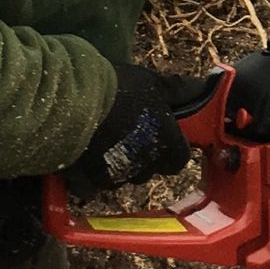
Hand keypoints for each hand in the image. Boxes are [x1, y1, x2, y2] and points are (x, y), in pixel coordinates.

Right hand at [63, 64, 215, 197]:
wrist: (73, 102)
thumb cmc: (118, 89)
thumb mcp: (153, 83)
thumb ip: (175, 92)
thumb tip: (196, 90)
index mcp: (166, 144)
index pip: (179, 159)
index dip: (172, 150)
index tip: (162, 137)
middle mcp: (145, 167)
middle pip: (150, 170)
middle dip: (144, 158)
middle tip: (130, 135)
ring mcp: (116, 178)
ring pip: (122, 178)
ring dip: (118, 166)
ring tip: (104, 142)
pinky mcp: (88, 184)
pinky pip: (93, 185)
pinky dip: (91, 175)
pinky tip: (85, 155)